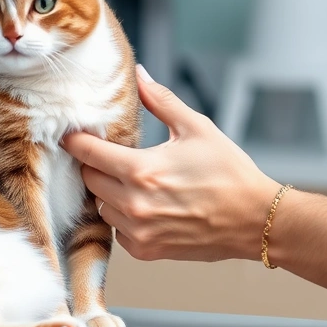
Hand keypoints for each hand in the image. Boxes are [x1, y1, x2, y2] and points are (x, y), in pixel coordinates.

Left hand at [63, 66, 280, 262]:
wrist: (256, 220)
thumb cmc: (230, 173)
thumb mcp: (197, 128)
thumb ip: (161, 100)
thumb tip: (139, 75)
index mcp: (142, 170)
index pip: (88, 153)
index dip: (75, 140)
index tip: (71, 134)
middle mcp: (134, 204)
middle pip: (89, 180)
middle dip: (96, 165)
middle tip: (111, 155)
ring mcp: (139, 231)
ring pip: (101, 207)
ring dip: (109, 193)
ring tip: (133, 181)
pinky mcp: (147, 250)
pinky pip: (117, 231)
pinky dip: (124, 218)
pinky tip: (145, 206)